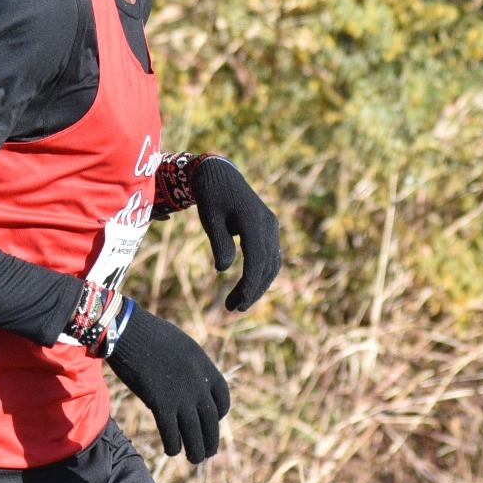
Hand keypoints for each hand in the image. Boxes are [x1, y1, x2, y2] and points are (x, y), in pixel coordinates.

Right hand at [107, 309, 230, 462]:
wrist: (127, 330)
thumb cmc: (149, 334)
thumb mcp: (181, 346)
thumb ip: (190, 367)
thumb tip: (189, 384)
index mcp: (205, 366)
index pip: (222, 398)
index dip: (219, 415)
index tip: (211, 422)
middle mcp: (198, 383)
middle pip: (211, 420)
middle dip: (210, 440)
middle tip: (208, 453)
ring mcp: (181, 395)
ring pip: (194, 432)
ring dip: (196, 450)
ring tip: (194, 460)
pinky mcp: (160, 403)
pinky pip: (171, 432)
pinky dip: (173, 445)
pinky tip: (171, 451)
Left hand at [190, 157, 281, 311]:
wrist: (220, 174)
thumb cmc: (211, 195)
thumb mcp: (210, 218)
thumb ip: (219, 243)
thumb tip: (223, 270)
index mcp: (254, 220)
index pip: (257, 260)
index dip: (250, 284)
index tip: (239, 304)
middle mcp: (268, 224)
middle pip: (267, 265)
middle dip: (253, 290)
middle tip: (234, 309)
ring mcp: (271, 226)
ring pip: (272, 263)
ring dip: (258, 284)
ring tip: (238, 303)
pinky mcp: (269, 228)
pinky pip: (270, 256)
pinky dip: (260, 273)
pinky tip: (246, 286)